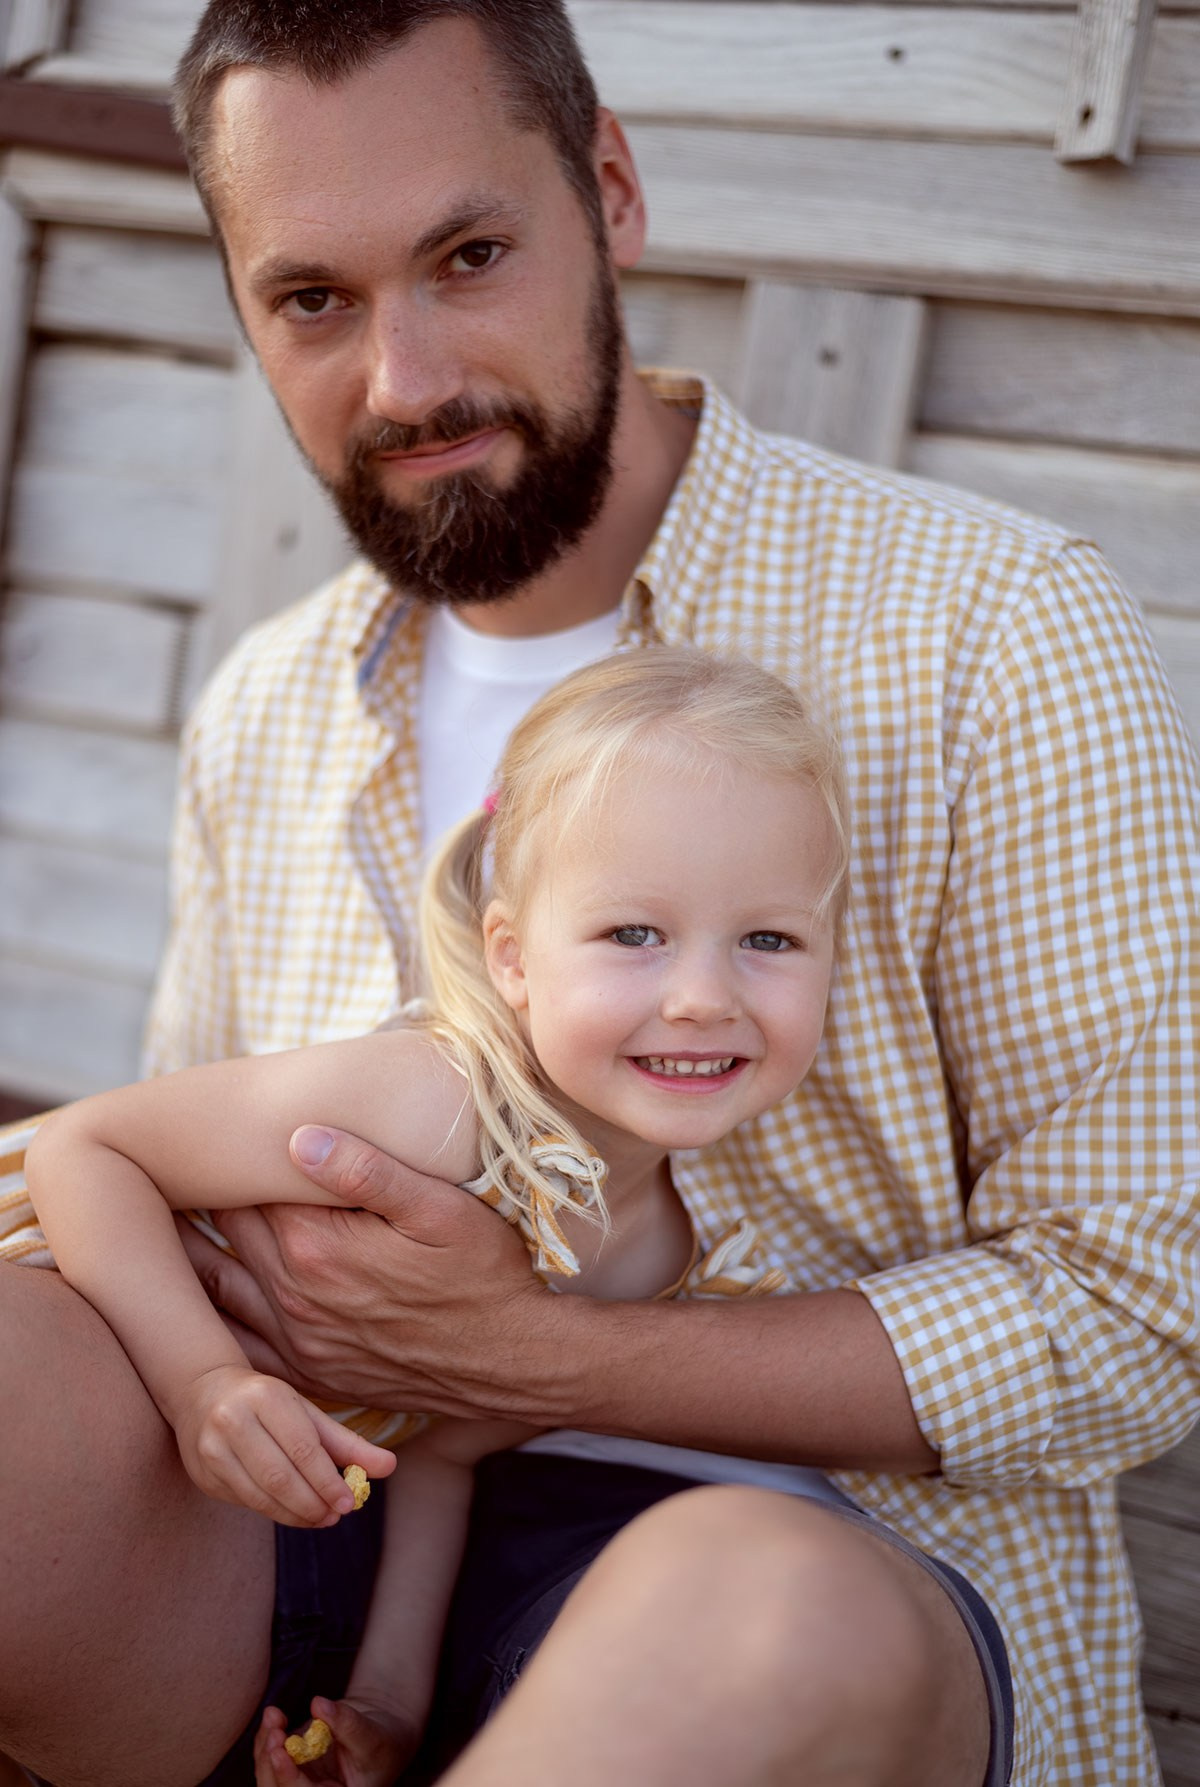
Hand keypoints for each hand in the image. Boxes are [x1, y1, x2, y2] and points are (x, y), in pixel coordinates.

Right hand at [174, 1362, 395, 1525]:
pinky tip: (291, 1512)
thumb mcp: (307, 1412)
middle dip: (312, 1503)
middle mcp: (233, 1420)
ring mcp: (212, 1448)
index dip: (327, 1481)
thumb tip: (390, 1467)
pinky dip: (272, 1512)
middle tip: (334, 1517)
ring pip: (260, 1495)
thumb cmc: (268, 1403)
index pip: (302, 1448)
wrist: (204, 1393)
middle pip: (280, 1476)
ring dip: (294, 1515)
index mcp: (266, 1397)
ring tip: (319, 1518)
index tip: (348, 1503)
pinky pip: (244, 1501)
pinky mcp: (203, 1473)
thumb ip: (347, 1442)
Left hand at [181, 1129, 567, 1422]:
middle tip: (177, 1168)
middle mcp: (294, 1298)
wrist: (514, 1362)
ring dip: (196, 1259)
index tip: (207, 1133)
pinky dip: (214, 1321)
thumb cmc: (485, 1275)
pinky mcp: (311, 1375)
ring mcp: (298, 1343)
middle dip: (201, 1201)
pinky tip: (207, 1299)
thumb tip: (299, 1133)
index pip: (242, 1192)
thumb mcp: (439, 1208)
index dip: (224, 1160)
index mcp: (316, 1247)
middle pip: (221, 1238)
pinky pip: (239, 1348)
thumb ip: (367, 1171)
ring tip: (176, 1224)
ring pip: (218, 1293)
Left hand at [255, 1697, 419, 1786]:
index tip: (278, 1751)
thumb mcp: (372, 1734)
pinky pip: (270, 1754)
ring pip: (268, 1774)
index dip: (288, 1778)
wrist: (382, 1729)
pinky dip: (267, 1736)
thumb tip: (318, 1705)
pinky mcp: (293, 1761)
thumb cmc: (384, 1740)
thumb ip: (346, 1723)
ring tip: (274, 1714)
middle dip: (269, 1763)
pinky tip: (274, 1715)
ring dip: (265, 1746)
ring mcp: (300, 1779)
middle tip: (274, 1730)